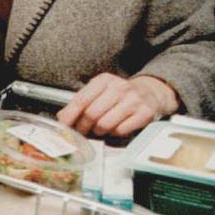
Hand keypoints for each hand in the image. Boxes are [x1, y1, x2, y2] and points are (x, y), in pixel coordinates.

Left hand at [57, 73, 178, 136]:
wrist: (151, 93)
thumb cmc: (121, 95)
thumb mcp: (100, 91)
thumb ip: (82, 102)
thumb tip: (62, 117)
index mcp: (104, 80)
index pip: (81, 100)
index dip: (70, 116)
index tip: (64, 125)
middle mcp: (119, 88)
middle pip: (91, 114)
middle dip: (83, 127)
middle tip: (82, 132)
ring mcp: (133, 100)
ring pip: (104, 125)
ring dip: (98, 132)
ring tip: (100, 129)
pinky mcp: (144, 114)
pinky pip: (120, 131)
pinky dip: (114, 134)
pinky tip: (115, 128)